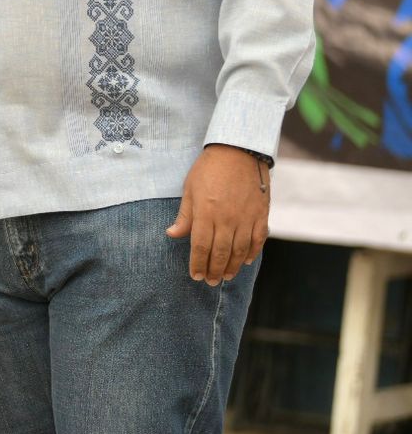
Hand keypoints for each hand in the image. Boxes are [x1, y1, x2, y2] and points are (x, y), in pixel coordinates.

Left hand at [166, 144, 270, 284]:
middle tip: (210, 282)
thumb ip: (184, 215)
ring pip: (240, 250)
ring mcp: (246, 218)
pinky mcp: (261, 214)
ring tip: (226, 277)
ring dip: (233, 267)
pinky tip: (246, 261)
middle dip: (214, 270)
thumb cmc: (208, 169)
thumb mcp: (189, 189)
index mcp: (206, 213)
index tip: (195, 275)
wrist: (238, 151)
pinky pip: (258, 239)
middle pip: (220, 252)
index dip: (197, 263)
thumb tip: (172, 234)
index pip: (200, 246)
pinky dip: (252, 252)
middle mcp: (227, 219)